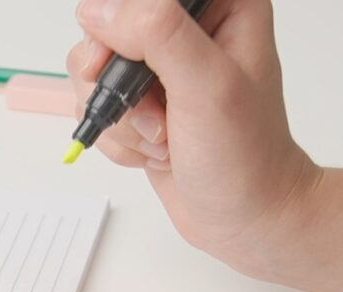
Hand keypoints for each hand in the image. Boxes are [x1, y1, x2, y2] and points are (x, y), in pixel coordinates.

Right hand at [66, 0, 321, 276]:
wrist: (247, 218)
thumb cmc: (247, 158)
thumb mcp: (207, 85)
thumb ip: (155, 33)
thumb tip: (99, 11)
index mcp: (220, 5)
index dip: (121, 22)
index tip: (122, 63)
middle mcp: (188, 28)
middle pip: (107, 27)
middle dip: (119, 83)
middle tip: (155, 115)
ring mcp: (161, 67)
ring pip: (94, 71)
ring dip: (121, 117)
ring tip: (163, 139)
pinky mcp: (142, 102)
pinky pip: (98, 105)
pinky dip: (118, 138)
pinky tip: (155, 152)